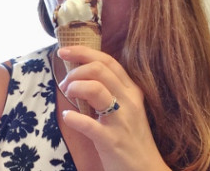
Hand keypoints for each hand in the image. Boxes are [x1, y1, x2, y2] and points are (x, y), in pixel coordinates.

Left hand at [58, 46, 170, 170]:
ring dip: (74, 87)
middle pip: (99, 69)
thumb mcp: (127, 107)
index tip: (64, 51)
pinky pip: (87, 124)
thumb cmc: (131, 135)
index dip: (83, 51)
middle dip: (75, 71)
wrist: (146, 168)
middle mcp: (129, 100)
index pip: (107, 61)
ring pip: (94, 88)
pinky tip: (69, 117)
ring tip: (68, 95)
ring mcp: (121, 120)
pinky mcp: (112, 140)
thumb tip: (82, 74)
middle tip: (65, 83)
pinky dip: (73, 118)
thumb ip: (111, 89)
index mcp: (132, 89)